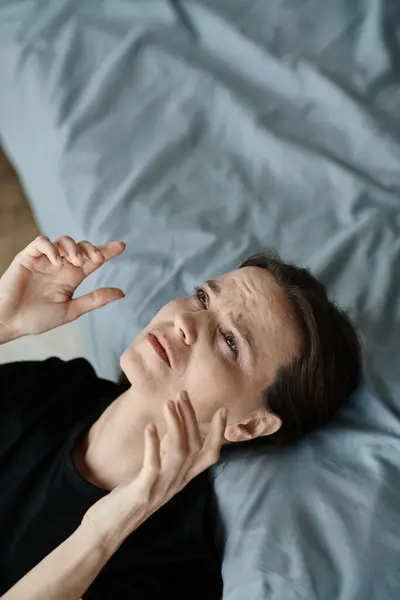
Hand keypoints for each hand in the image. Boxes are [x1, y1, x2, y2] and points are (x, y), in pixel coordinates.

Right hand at [0, 235, 125, 338]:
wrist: (9, 322)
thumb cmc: (36, 319)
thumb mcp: (71, 311)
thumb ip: (95, 300)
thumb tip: (122, 293)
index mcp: (71, 278)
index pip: (93, 260)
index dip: (107, 251)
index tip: (122, 246)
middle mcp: (60, 266)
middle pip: (81, 246)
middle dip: (92, 249)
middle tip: (95, 260)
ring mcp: (44, 260)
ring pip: (63, 241)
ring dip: (73, 248)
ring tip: (75, 262)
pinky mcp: (27, 258)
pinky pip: (41, 242)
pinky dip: (51, 248)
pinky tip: (56, 261)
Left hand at [81, 391, 226, 551]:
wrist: (108, 530)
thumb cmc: (129, 498)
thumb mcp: (154, 474)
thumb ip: (166, 456)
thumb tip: (174, 428)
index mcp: (181, 478)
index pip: (209, 455)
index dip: (218, 434)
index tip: (222, 410)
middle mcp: (176, 483)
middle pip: (194, 447)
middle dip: (190, 418)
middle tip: (182, 394)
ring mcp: (161, 488)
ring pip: (179, 453)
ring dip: (176, 426)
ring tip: (168, 404)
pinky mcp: (143, 491)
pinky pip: (153, 466)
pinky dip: (152, 445)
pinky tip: (150, 427)